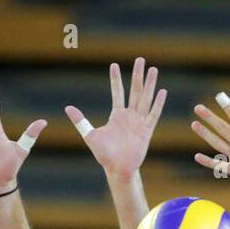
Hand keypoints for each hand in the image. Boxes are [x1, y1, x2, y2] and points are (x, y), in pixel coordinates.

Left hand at [66, 57, 166, 178]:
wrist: (117, 169)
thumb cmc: (104, 155)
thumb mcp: (90, 135)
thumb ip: (81, 121)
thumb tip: (67, 107)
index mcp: (117, 115)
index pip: (117, 92)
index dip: (115, 79)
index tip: (114, 65)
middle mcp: (130, 116)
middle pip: (135, 91)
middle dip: (137, 75)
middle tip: (140, 59)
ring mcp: (139, 122)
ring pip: (145, 98)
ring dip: (149, 84)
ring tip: (153, 69)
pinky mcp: (147, 131)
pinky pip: (153, 114)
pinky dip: (158, 103)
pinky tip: (162, 91)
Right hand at [190, 95, 229, 200]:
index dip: (228, 108)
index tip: (219, 96)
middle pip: (222, 128)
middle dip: (210, 118)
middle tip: (198, 107)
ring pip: (217, 142)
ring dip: (206, 134)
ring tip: (194, 124)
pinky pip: (217, 165)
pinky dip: (207, 161)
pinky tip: (197, 156)